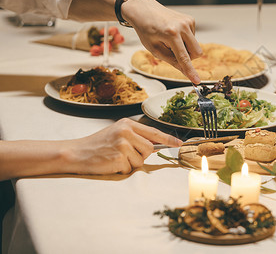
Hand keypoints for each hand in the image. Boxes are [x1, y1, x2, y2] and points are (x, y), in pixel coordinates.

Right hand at [66, 118, 182, 174]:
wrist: (77, 152)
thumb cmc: (98, 144)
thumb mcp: (118, 133)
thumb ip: (136, 136)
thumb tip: (156, 144)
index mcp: (127, 124)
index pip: (153, 132)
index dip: (168, 139)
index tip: (179, 144)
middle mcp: (126, 132)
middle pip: (149, 149)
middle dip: (141, 155)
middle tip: (124, 153)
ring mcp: (122, 144)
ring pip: (141, 160)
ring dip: (131, 163)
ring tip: (116, 157)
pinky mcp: (118, 157)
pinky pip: (130, 168)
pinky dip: (122, 169)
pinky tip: (111, 163)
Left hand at [122, 0, 202, 83]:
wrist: (144, 10)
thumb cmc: (146, 28)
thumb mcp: (154, 48)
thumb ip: (171, 60)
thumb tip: (185, 70)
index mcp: (171, 33)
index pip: (184, 57)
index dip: (190, 71)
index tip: (196, 80)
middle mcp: (182, 26)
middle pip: (196, 52)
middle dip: (188, 58)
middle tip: (174, 54)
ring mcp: (188, 21)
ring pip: (195, 46)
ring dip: (185, 48)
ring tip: (170, 40)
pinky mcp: (190, 20)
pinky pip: (193, 38)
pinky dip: (185, 40)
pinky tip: (173, 34)